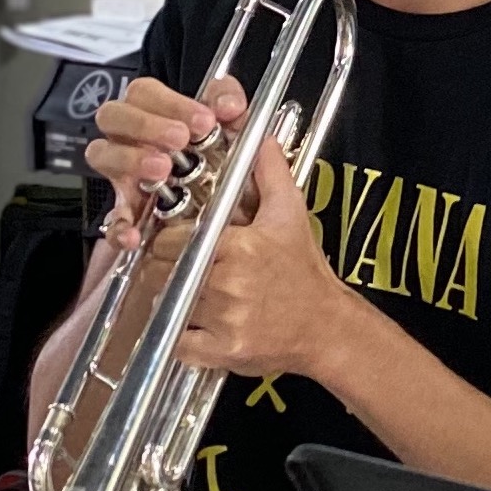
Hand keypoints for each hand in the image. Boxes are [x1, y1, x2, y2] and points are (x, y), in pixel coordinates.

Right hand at [86, 73, 247, 243]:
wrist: (220, 226)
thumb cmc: (219, 165)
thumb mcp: (232, 130)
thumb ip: (229, 105)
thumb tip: (228, 105)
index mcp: (154, 115)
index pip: (143, 92)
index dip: (171, 102)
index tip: (203, 121)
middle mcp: (131, 141)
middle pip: (112, 115)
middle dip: (145, 124)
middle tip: (179, 140)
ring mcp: (122, 176)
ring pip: (100, 154)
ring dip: (130, 159)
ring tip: (162, 170)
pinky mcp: (125, 216)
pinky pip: (109, 220)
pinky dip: (119, 226)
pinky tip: (135, 233)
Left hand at [172, 138, 353, 381]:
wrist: (326, 326)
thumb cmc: (303, 270)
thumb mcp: (290, 214)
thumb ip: (271, 172)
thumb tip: (261, 138)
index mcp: (237, 246)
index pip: (173, 239)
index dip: (169, 240)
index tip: (177, 242)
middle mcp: (228, 283)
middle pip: (164, 272)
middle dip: (165, 269)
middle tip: (179, 268)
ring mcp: (225, 320)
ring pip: (168, 305)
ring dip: (171, 300)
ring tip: (189, 294)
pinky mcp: (223, 351)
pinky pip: (179, 344)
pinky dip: (179, 337)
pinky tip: (193, 325)